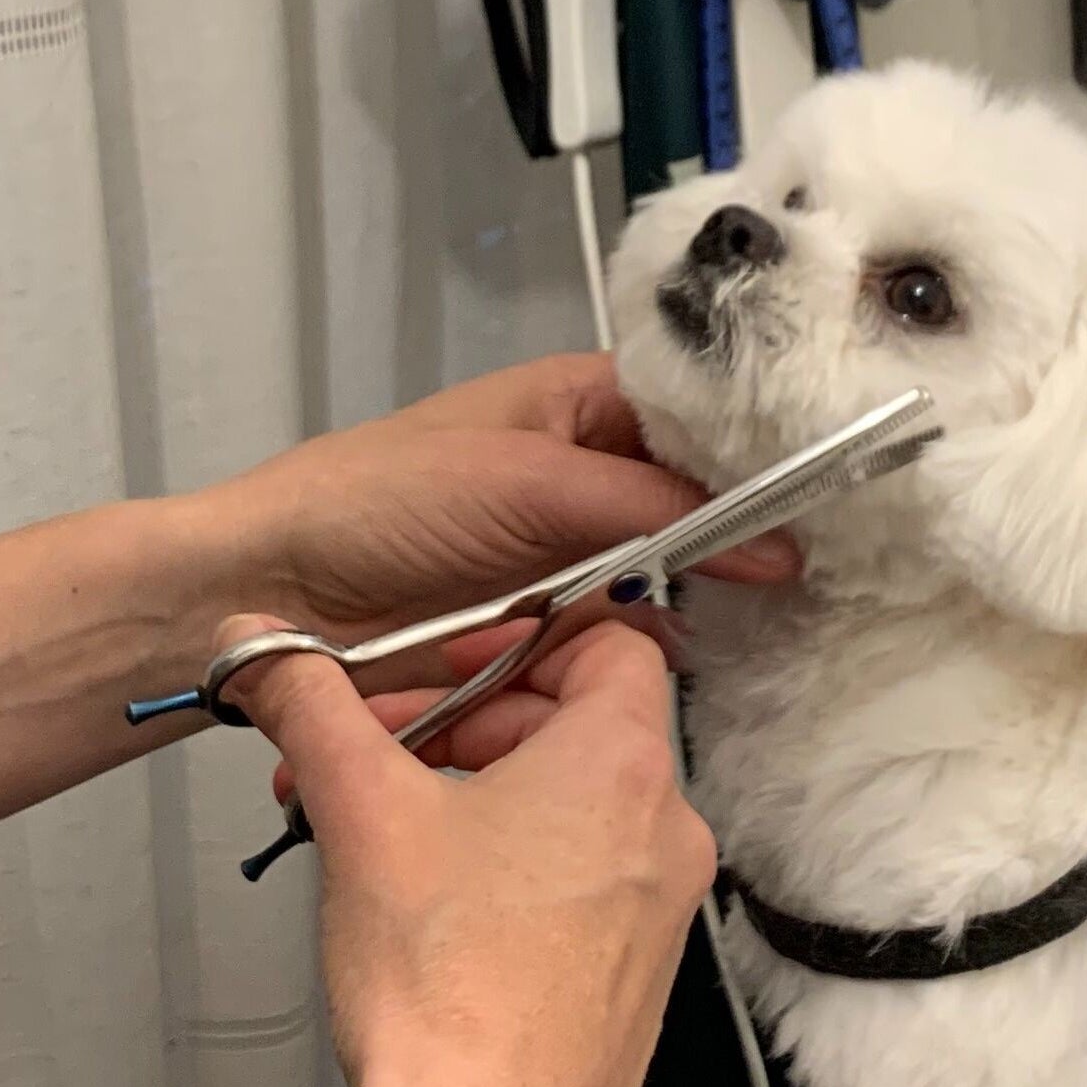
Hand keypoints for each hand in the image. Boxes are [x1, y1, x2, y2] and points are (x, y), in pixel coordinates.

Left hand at [196, 354, 799, 645]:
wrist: (264, 588)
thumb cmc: (376, 500)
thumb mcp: (527, 484)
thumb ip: (650, 512)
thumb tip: (771, 540)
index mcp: (575, 405)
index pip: (694, 421)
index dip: (753, 462)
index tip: (822, 507)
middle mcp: (574, 478)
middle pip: (683, 513)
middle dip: (723, 551)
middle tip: (793, 587)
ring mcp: (553, 559)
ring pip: (649, 589)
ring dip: (665, 618)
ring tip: (726, 638)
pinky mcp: (527, 633)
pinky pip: (600, 649)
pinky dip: (616, 665)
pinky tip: (652, 681)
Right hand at [225, 615, 715, 1086]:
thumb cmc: (454, 998)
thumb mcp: (360, 810)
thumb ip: (308, 704)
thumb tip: (263, 650)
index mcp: (621, 766)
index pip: (608, 641)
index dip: (521, 637)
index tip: (454, 661)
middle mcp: (662, 832)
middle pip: (575, 722)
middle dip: (465, 724)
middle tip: (385, 749)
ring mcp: (655, 908)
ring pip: (571, 805)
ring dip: (477, 792)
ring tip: (389, 827)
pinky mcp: (630, 970)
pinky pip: (579, 877)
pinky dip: (509, 863)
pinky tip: (430, 899)